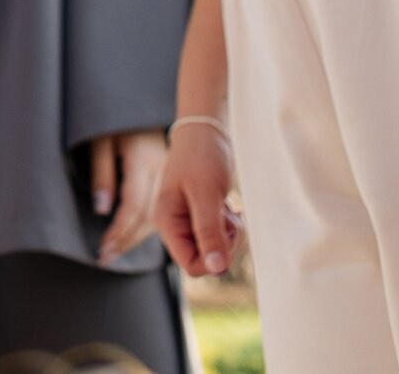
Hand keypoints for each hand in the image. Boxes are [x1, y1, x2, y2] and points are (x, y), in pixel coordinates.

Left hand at [92, 128, 169, 264]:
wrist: (160, 107)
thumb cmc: (120, 119)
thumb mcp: (103, 139)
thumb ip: (102, 173)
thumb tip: (102, 209)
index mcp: (143, 162)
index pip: (132, 207)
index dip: (118, 232)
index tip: (103, 251)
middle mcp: (161, 174)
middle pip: (148, 219)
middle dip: (126, 241)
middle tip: (106, 259)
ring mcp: (170, 177)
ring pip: (159, 217)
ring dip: (137, 238)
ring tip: (116, 252)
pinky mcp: (172, 180)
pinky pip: (165, 210)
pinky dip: (150, 227)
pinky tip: (135, 236)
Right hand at [155, 118, 243, 277]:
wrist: (206, 130)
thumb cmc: (202, 156)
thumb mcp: (206, 194)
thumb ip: (209, 232)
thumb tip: (217, 269)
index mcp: (167, 222)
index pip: (191, 265)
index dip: (214, 258)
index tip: (227, 233)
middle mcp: (176, 226)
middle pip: (206, 261)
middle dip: (225, 244)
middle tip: (231, 218)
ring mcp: (189, 222)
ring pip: (216, 251)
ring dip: (230, 235)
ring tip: (230, 210)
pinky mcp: (202, 217)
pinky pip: (220, 238)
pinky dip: (230, 227)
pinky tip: (229, 208)